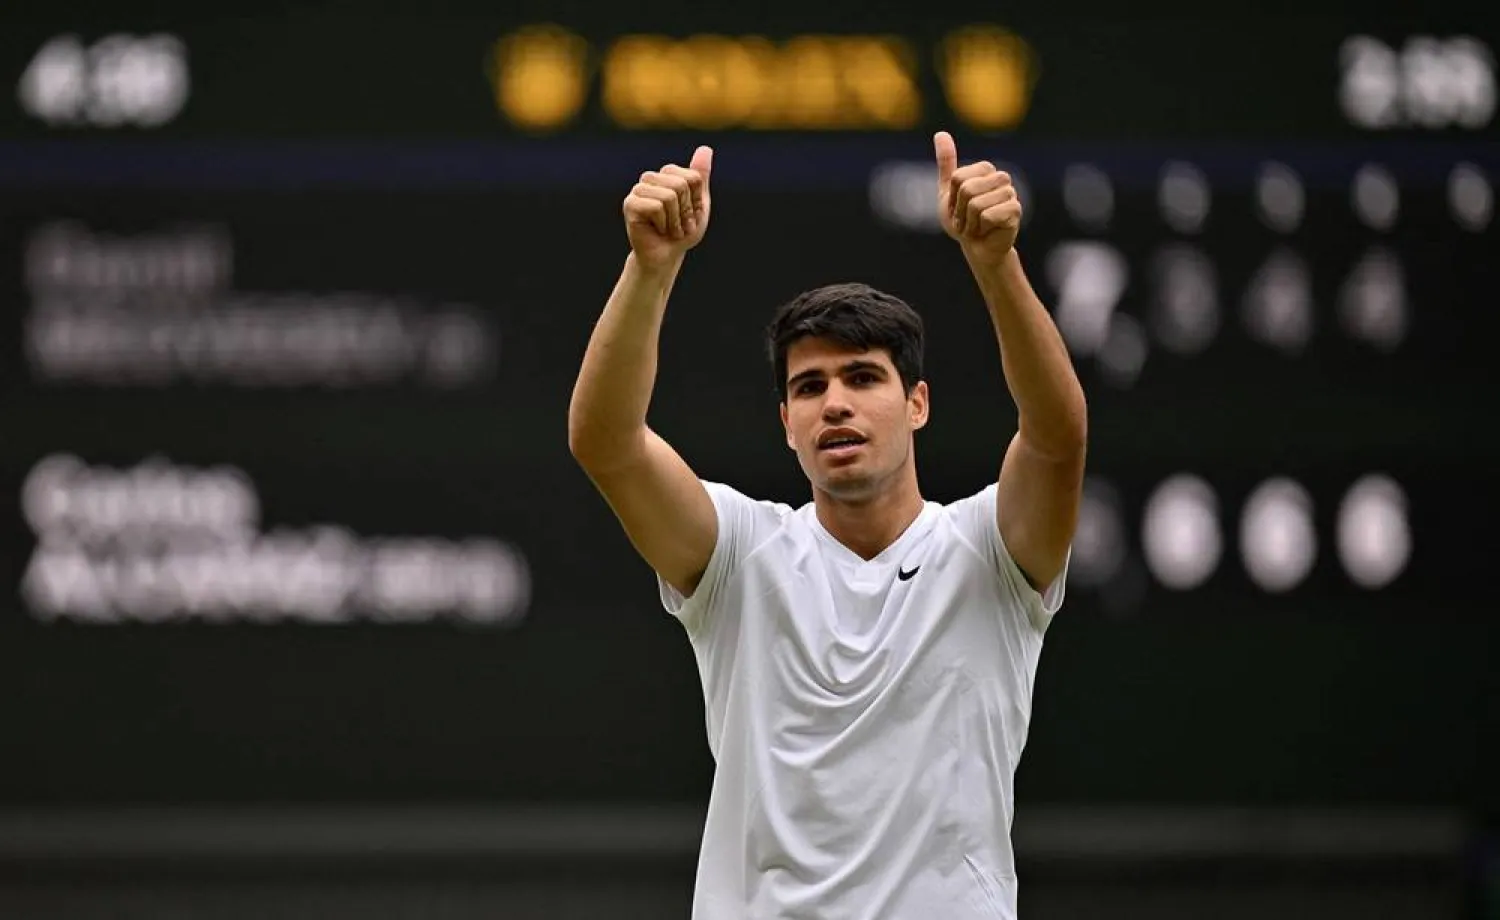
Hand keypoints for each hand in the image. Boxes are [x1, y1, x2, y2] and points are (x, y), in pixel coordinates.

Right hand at [623, 146, 713, 269]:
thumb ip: (700, 176)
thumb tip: (706, 148)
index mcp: (666, 174)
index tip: (689, 215)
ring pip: (669, 196)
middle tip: (679, 224)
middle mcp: (650, 178)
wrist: (665, 256)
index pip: (692, 177)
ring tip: (669, 229)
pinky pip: (656, 207)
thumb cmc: (681, 231)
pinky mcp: (630, 204)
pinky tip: (658, 230)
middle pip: (681, 184)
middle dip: (686, 211)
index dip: (695, 201)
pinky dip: (664, 224)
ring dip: (675, 220)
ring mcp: (638, 190)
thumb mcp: (698, 203)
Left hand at [935, 131, 1020, 264]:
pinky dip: (981, 228)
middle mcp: (1001, 178)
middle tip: (967, 220)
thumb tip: (940, 133)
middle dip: (961, 211)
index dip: (953, 199)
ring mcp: (1010, 193)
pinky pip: (987, 216)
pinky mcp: (1016, 210)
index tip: (959, 208)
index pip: (958, 178)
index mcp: (985, 169)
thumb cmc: (963, 221)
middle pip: (967, 189)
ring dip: (970, 223)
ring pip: (976, 204)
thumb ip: (946, 163)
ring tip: (977, 226)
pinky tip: (987, 231)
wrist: (978, 248)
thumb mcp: (948, 192)